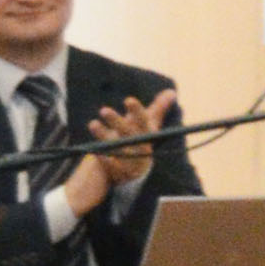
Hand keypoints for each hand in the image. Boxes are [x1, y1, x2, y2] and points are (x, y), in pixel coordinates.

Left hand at [60, 90, 175, 216]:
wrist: (134, 171)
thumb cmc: (139, 141)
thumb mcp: (149, 126)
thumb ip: (158, 108)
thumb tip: (171, 92)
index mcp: (148, 136)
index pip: (144, 122)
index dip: (137, 112)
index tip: (128, 100)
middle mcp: (141, 149)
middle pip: (130, 135)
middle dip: (117, 122)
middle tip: (104, 110)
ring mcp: (130, 162)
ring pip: (118, 148)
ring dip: (104, 136)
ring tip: (93, 124)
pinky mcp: (119, 173)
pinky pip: (110, 165)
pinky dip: (102, 157)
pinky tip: (93, 149)